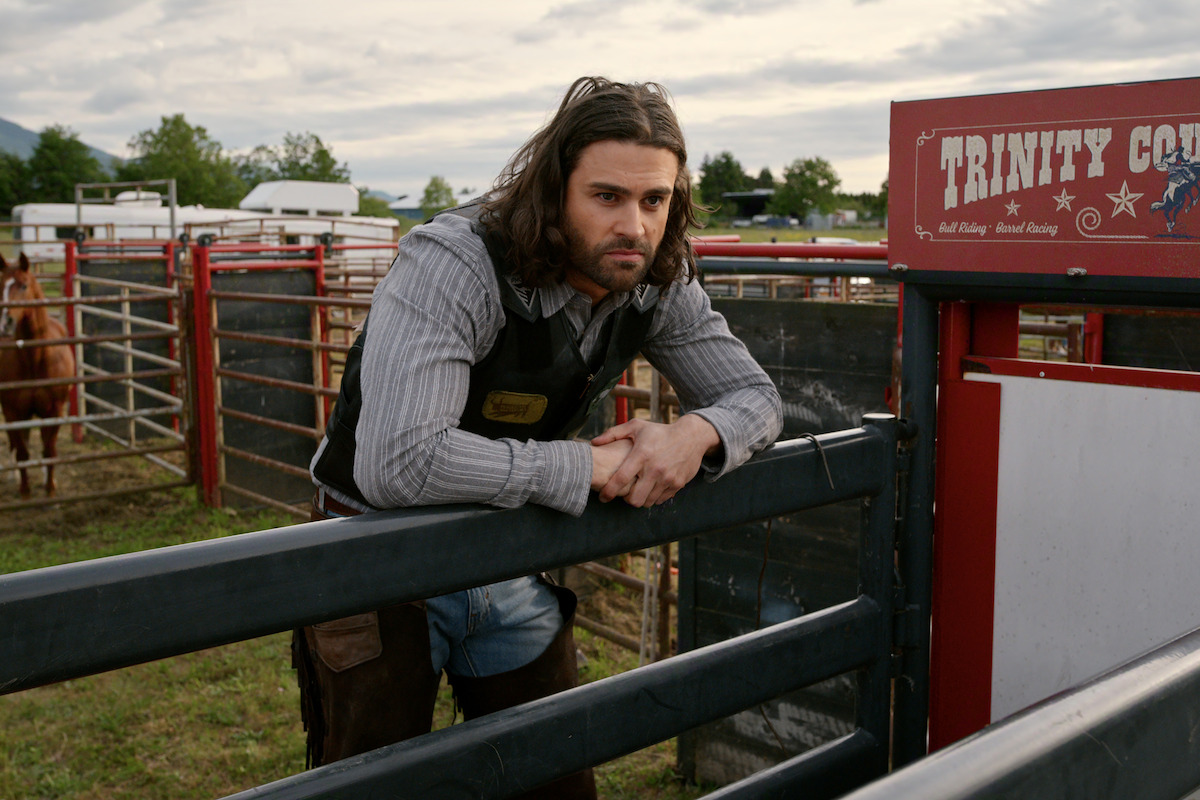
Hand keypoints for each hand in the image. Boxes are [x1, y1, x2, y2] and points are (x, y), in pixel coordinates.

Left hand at [590, 414, 720, 507]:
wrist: (691, 436)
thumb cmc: (660, 431)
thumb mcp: (636, 427)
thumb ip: (613, 434)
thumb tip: (594, 442)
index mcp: (641, 454)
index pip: (620, 479)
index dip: (608, 491)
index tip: (602, 497)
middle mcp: (655, 469)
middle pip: (634, 499)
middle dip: (625, 500)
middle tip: (624, 493)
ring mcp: (667, 478)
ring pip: (647, 502)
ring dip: (640, 499)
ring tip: (637, 490)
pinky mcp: (677, 484)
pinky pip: (660, 500)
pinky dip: (653, 497)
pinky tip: (651, 488)